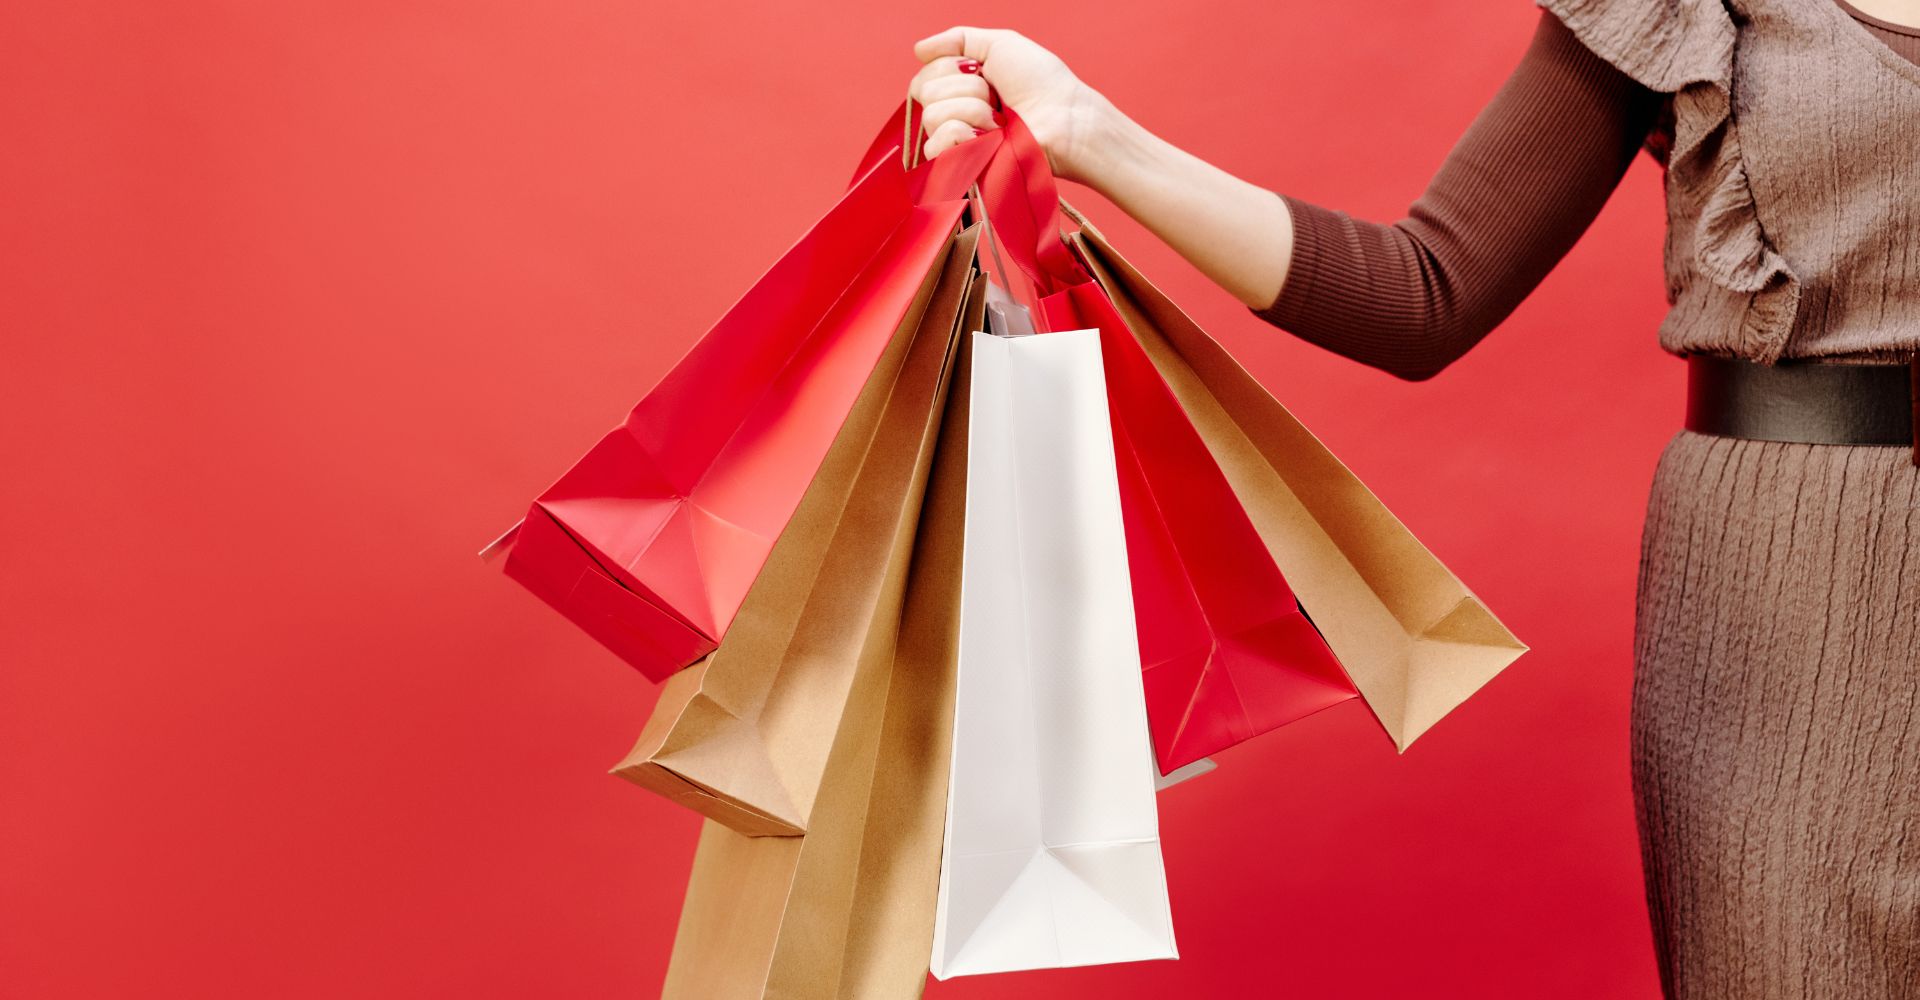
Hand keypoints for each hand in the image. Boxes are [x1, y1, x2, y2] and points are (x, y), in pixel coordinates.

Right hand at [910, 26, 1111, 183]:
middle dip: (966, 86)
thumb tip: (918, 49)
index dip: (951, 67)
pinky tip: (986, 137)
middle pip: (924, 92)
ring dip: (972, 109)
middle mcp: (953, 114)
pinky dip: (960, 134)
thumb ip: (958, 39)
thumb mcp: (1000, 45)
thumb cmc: (1041, 82)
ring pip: (932, 115)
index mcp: (959, 87)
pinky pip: (935, 146)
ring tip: (999, 119)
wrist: (1065, 118)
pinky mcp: (962, 166)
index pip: (924, 74)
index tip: (984, 71)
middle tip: (997, 98)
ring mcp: (956, 142)